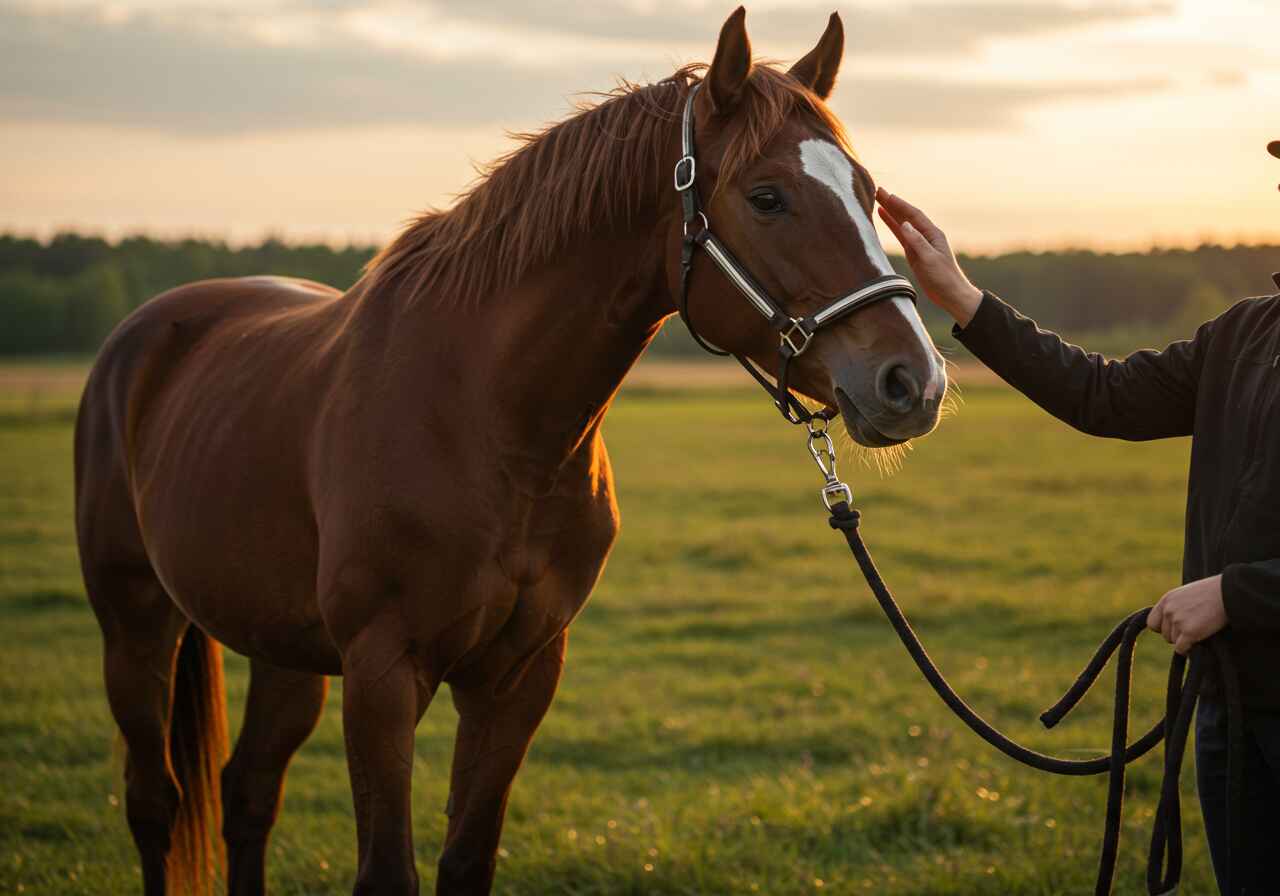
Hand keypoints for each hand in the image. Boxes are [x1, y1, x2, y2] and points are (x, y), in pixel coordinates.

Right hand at [876, 188, 982, 326]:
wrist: (950, 295)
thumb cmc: (944, 278)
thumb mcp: (930, 259)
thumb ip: (917, 241)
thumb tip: (905, 224)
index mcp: (933, 234)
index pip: (914, 215)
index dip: (900, 205)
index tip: (886, 195)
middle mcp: (926, 235)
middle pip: (907, 216)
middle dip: (893, 203)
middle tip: (878, 190)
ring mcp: (919, 243)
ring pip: (902, 224)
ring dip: (891, 212)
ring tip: (877, 200)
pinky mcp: (914, 253)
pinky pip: (901, 235)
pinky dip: (892, 226)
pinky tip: (884, 217)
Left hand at [1147, 575, 1227, 654]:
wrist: (1229, 593)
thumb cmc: (1213, 593)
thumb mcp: (1187, 594)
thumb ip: (1176, 607)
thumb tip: (1172, 624)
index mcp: (1167, 600)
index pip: (1152, 622)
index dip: (1163, 629)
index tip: (1175, 630)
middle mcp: (1168, 610)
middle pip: (1164, 635)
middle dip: (1177, 636)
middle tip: (1193, 630)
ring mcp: (1178, 621)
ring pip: (1174, 642)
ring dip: (1185, 641)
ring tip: (1200, 631)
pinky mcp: (1189, 632)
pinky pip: (1181, 649)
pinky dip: (1188, 649)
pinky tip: (1198, 643)